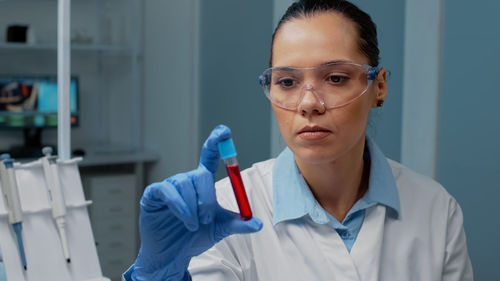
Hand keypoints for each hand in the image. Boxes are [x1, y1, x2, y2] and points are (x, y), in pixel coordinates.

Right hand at [131, 125, 262, 280]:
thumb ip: (238, 223)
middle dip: (207, 197)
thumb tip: (258, 223)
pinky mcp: (153, 195)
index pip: (210, 156)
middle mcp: (187, 181)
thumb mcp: (221, 229)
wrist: (173, 256)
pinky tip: (184, 218)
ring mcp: (169, 187)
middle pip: (200, 174)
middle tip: (207, 218)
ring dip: (193, 206)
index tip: (224, 131)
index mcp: (203, 183)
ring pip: (184, 184)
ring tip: (194, 224)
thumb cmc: (195, 237)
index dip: (216, 142)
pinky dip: (178, 205)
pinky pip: (166, 191)